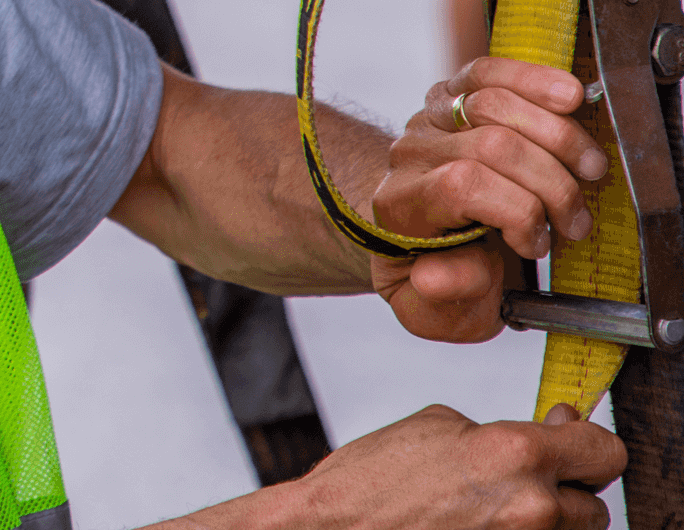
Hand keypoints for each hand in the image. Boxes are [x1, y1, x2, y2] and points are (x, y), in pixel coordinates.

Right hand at [266, 404, 621, 529]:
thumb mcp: (440, 424)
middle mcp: (533, 504)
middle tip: (526, 478)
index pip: (606, 451)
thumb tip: (552, 428)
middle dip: (567, 489)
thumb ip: (506, 429)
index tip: (575, 437)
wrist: (338, 527)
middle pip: (596, 504)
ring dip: (547, 518)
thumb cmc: (374, 479)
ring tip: (495, 506)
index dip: (590, 443)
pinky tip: (480, 522)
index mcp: (517, 453)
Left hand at [367, 59, 606, 341]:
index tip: (537, 245)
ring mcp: (430, 122)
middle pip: (493, 144)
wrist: (422, 240)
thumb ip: (439, 301)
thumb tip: (433, 277)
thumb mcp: (436, 313)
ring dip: (561, 139)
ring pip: (496, 102)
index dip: (518, 212)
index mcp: (402, 208)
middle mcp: (411, 156)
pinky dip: (535, 80)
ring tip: (588, 174)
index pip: (461, 185)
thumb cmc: (438, 277)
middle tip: (574, 223)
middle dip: (552, 186)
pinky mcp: (452, 97)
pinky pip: (490, 72)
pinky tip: (571, 98)